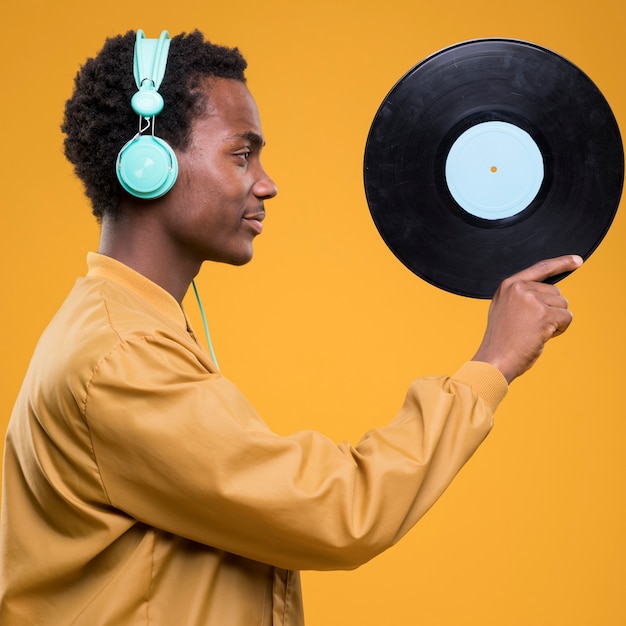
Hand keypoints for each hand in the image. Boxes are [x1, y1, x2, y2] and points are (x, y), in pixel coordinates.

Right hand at [472, 255, 582, 383]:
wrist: (494, 359)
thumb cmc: (501, 341)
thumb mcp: (505, 309)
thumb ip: (522, 296)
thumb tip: (551, 293)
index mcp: (508, 285)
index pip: (540, 268)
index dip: (561, 263)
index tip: (576, 260)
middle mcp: (519, 288)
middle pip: (555, 292)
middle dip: (551, 310)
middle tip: (530, 327)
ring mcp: (530, 299)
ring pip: (563, 305)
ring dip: (555, 321)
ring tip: (533, 332)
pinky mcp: (543, 314)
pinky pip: (567, 318)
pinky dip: (560, 329)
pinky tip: (542, 337)